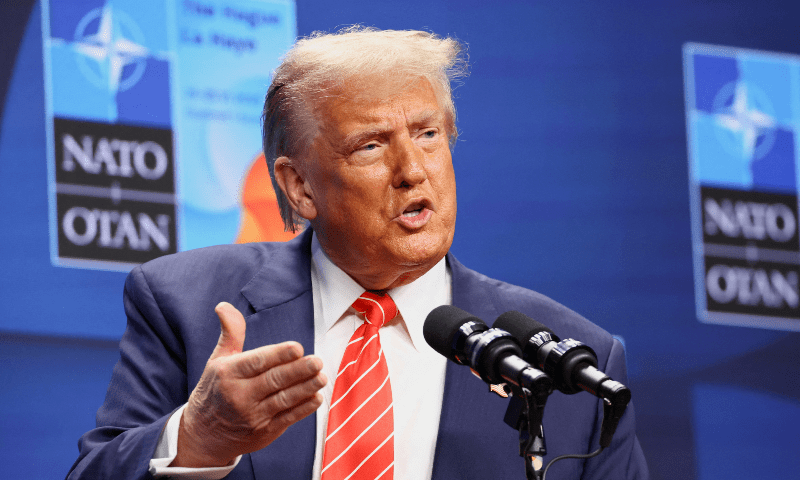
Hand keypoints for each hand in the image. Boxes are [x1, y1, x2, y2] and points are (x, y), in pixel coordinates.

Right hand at [171, 302, 326, 466]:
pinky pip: (287, 418)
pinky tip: (316, 398)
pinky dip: (303, 409)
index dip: (278, 355)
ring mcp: (252, 416)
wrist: (202, 436)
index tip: (297, 348)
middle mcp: (239, 395)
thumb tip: (224, 306)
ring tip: (321, 377)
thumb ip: (230, 333)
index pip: (257, 362)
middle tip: (316, 361)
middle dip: (298, 371)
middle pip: (274, 381)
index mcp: (229, 373)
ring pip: (283, 400)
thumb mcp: (217, 360)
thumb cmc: (214, 391)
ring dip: (305, 389)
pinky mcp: (264, 432)